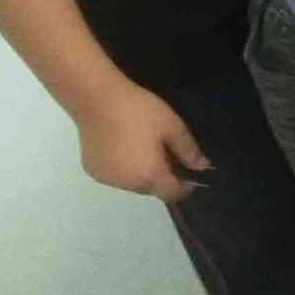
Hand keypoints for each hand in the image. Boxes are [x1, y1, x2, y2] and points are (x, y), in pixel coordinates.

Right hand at [77, 81, 209, 201]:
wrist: (98, 100)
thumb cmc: (140, 112)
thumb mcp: (172, 126)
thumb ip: (188, 150)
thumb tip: (202, 167)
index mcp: (148, 175)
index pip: (171, 194)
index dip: (184, 188)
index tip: (190, 176)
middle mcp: (126, 184)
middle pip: (151, 189)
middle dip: (163, 177)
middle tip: (168, 153)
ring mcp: (106, 179)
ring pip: (132, 183)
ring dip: (142, 173)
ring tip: (146, 148)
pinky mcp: (92, 170)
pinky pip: (115, 176)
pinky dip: (124, 168)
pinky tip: (126, 148)